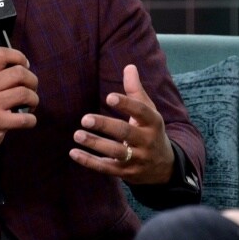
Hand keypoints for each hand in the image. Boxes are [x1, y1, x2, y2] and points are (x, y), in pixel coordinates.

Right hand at [0, 46, 38, 163]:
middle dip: (32, 81)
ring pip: (24, 93)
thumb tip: (24, 66)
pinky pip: (25, 118)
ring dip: (34, 100)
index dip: (18, 56)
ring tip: (29, 105)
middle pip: (19, 73)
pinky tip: (27, 120)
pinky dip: (31, 120)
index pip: (1, 53)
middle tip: (31, 89)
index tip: (25, 66)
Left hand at [69, 64, 174, 183]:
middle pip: (125, 133)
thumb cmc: (150, 130)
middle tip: (85, 119)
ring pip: (115, 153)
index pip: (141, 112)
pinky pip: (106, 168)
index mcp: (153, 122)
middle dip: (105, 126)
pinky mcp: (126, 173)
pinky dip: (89, 162)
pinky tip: (73, 153)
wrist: (164, 167)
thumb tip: (129, 66)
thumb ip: (136, 90)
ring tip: (77, 134)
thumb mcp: (148, 111)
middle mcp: (147, 141)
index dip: (126, 104)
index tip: (109, 97)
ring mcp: (137, 159)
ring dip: (95, 144)